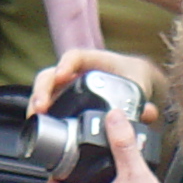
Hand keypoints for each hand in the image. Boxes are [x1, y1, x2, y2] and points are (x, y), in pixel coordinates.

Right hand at [29, 47, 166, 117]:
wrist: (133, 82)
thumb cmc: (133, 77)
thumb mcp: (138, 85)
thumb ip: (143, 99)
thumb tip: (148, 113)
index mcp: (94, 61)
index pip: (75, 57)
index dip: (66, 64)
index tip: (62, 75)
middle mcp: (76, 72)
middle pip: (52, 75)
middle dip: (43, 88)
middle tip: (40, 106)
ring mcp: (68, 87)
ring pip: (46, 90)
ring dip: (37, 102)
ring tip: (33, 118)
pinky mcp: (66, 102)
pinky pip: (50, 105)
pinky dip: (42, 114)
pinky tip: (36, 126)